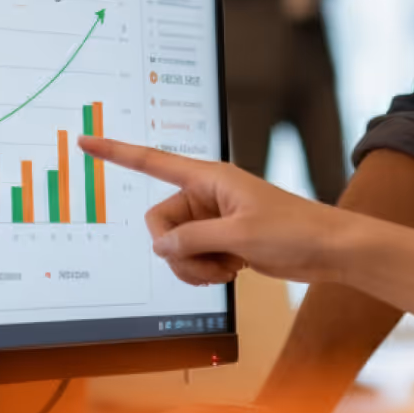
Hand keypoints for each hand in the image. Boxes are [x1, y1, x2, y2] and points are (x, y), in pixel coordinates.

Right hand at [79, 136, 350, 286]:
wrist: (328, 250)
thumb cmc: (294, 230)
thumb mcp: (238, 236)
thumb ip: (192, 239)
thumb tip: (160, 246)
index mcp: (210, 177)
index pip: (153, 162)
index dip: (117, 152)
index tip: (85, 140)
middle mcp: (207, 195)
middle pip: (159, 224)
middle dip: (177, 250)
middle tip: (211, 260)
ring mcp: (213, 220)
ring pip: (173, 248)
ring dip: (193, 266)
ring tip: (227, 267)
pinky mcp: (221, 241)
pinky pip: (190, 260)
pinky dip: (204, 272)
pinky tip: (233, 271)